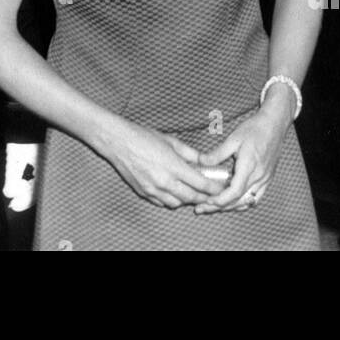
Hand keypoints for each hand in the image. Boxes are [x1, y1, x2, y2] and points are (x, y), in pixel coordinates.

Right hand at [101, 120, 224, 208]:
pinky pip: (163, 203)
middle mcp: (164, 181)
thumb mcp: (171, 140)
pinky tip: (175, 193)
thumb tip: (206, 161)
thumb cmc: (143, 137)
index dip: (213, 188)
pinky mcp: (143, 193)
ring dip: (187, 200)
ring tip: (193, 192)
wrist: (118, 141)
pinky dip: (172, 200)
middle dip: (204, 197)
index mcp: (173, 166)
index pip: (200, 184)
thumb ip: (191, 153)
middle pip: (191, 197)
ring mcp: (153, 189)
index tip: (221, 187)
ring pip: (177, 203)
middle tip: (211, 193)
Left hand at [194, 109, 288, 213]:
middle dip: (219, 207)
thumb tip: (200, 161)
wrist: (274, 125)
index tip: (206, 201)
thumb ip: (217, 153)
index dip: (220, 200)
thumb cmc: (254, 129)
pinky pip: (255, 197)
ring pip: (247, 201)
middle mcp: (259, 176)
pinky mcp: (267, 179)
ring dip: (230, 207)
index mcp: (249, 166)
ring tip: (213, 207)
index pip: (235, 191)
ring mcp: (265, 179)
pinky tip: (231, 202)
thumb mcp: (233, 138)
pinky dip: (242, 202)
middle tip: (201, 208)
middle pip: (238, 200)